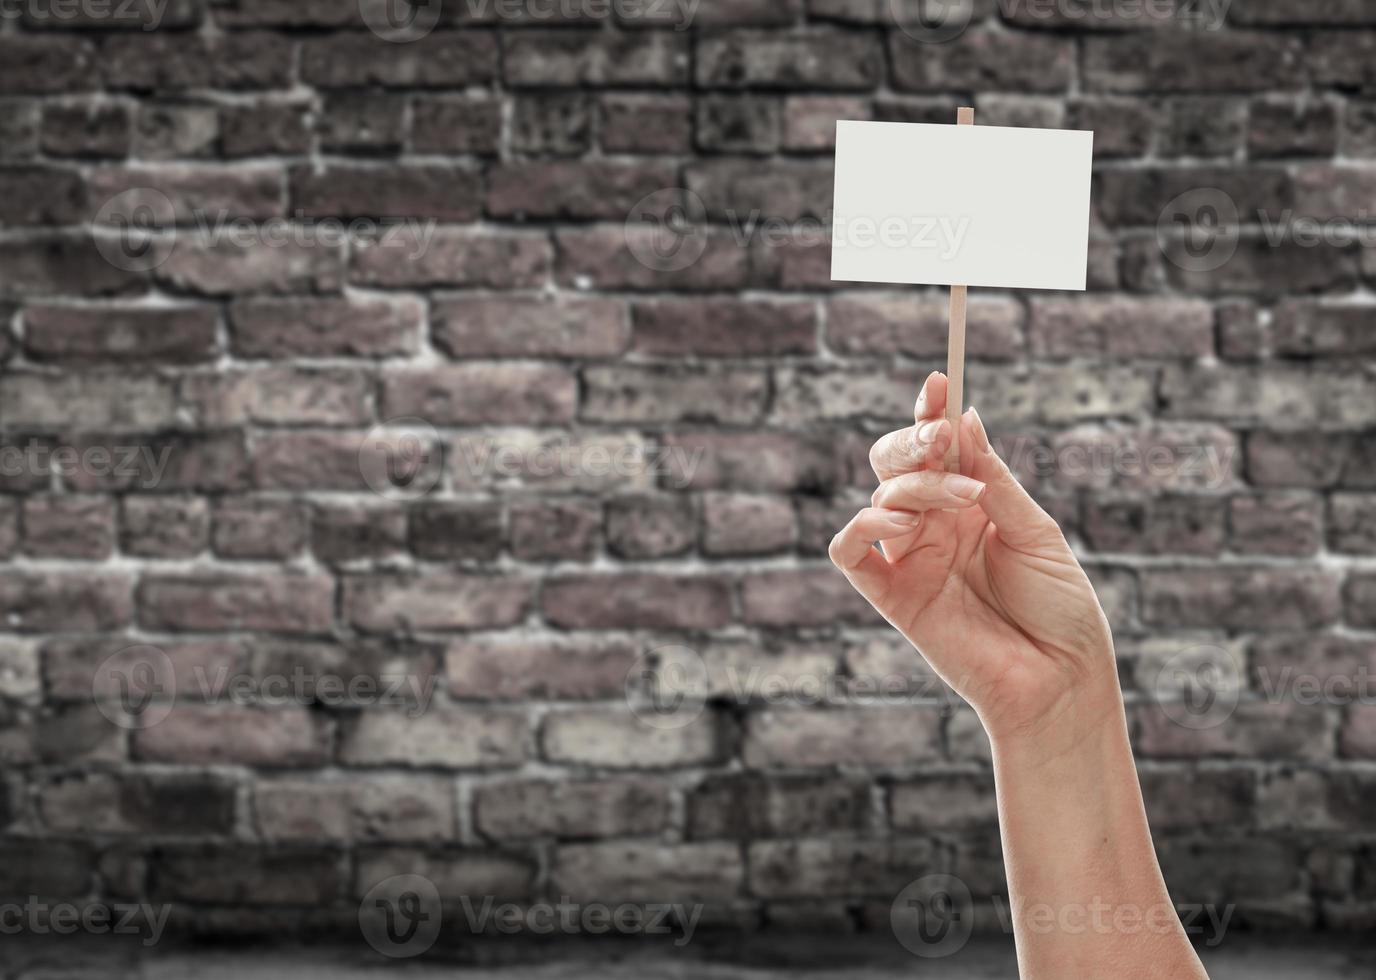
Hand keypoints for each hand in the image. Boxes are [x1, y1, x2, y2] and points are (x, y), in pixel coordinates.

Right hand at [829, 372, 1120, 748]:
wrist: (1061, 680)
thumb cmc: (1059, 609)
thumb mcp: (1035, 531)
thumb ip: (992, 478)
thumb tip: (965, 418)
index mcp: (971, 507)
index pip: (938, 450)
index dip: (931, 413)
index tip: (939, 380)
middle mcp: (936, 528)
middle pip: (897, 464)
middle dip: (914, 438)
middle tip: (940, 434)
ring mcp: (911, 560)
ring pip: (882, 497)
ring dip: (916, 484)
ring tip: (960, 498)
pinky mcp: (892, 596)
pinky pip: (850, 552)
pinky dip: (864, 527)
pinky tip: (902, 523)